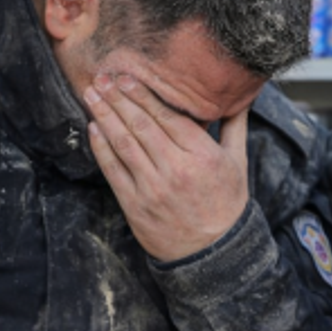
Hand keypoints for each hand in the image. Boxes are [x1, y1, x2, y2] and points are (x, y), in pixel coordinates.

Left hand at [83, 72, 249, 262]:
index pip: (167, 117)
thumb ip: (235, 126)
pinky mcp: (135, 205)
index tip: (126, 78)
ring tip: (91, 94)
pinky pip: (113, 170)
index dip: (142, 94)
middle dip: (118, 98)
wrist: (212, 252)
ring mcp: (153, 188)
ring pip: (123, 144)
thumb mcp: (238, 163)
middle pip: (141, 125)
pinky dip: (101, 147)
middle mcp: (176, 170)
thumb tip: (240, 95)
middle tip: (102, 77)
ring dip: (104, 116)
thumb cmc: (226, 204)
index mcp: (203, 156)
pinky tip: (93, 128)